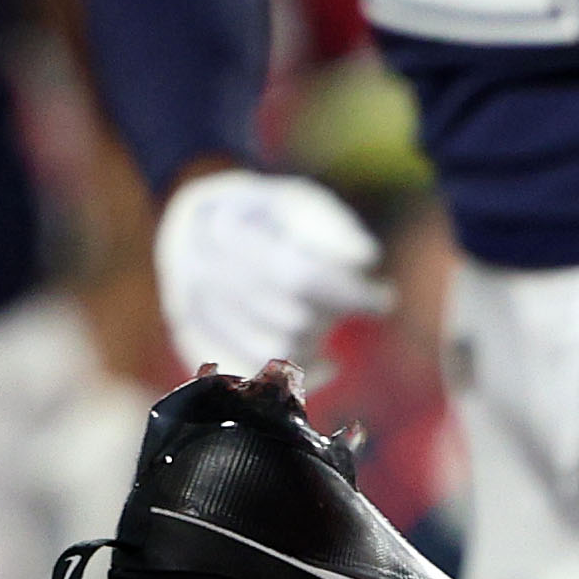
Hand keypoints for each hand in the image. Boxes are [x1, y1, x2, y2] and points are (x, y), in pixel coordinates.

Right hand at [154, 170, 385, 378]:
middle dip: (338, 315)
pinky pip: (256, 378)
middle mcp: (204, 274)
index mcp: (227, 228)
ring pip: (275, 352)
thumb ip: (330, 225)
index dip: (350, 293)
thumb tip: (367, 259)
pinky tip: (326, 365)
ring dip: (319, 345)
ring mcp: (194, 313)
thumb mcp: (294, 200)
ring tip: (335, 324)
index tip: (386, 298)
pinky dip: (297, 378)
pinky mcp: (195, 341)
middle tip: (364, 301)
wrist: (193, 226)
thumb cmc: (259, 214)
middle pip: (290, 318)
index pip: (301, 276)